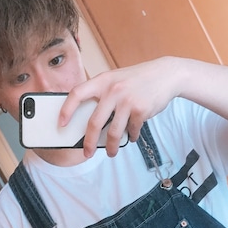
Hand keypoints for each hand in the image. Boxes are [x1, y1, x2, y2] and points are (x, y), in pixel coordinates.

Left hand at [59, 57, 178, 157]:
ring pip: (114, 132)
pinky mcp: (141, 110)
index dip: (66, 109)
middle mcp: (113, 90)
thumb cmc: (137, 79)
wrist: (166, 75)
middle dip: (88, 142)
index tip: (61, 123)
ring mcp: (127, 101)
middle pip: (94, 122)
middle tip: (86, 152)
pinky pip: (131, 130)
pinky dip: (131, 136)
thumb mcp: (116, 79)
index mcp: (102, 81)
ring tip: (111, 152)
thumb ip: (103, 94)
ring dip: (111, 146)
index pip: (77, 94)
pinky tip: (132, 136)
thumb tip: (90, 122)